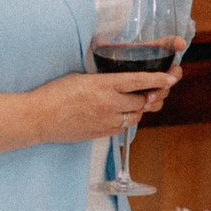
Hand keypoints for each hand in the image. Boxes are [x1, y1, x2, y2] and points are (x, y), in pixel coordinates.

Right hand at [41, 68, 177, 142]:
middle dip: (150, 96)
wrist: (39, 118)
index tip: (171, 78)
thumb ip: (104, 79)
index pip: (138, 81)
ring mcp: (106, 121)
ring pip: (136, 116)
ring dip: (138, 109)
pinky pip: (123, 127)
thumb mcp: (81, 77)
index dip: (158, 80)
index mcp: (102, 85)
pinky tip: (119, 113)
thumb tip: (119, 80)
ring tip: (134, 102)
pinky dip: (126, 120)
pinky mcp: (102, 134)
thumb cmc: (55, 93)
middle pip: (142, 101)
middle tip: (153, 91)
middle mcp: (108, 104)